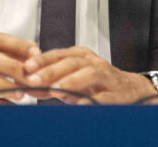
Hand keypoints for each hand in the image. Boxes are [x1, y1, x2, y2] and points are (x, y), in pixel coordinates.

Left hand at [24, 46, 157, 104]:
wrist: (131, 90)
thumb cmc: (99, 83)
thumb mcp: (74, 80)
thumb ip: (51, 82)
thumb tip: (26, 86)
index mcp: (81, 57)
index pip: (58, 54)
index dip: (42, 59)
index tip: (26, 66)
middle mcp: (93, 63)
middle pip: (71, 63)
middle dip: (51, 70)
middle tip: (34, 79)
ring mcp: (106, 78)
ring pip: (88, 74)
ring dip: (70, 81)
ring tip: (55, 89)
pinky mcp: (117, 94)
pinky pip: (104, 96)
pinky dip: (92, 99)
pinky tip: (81, 103)